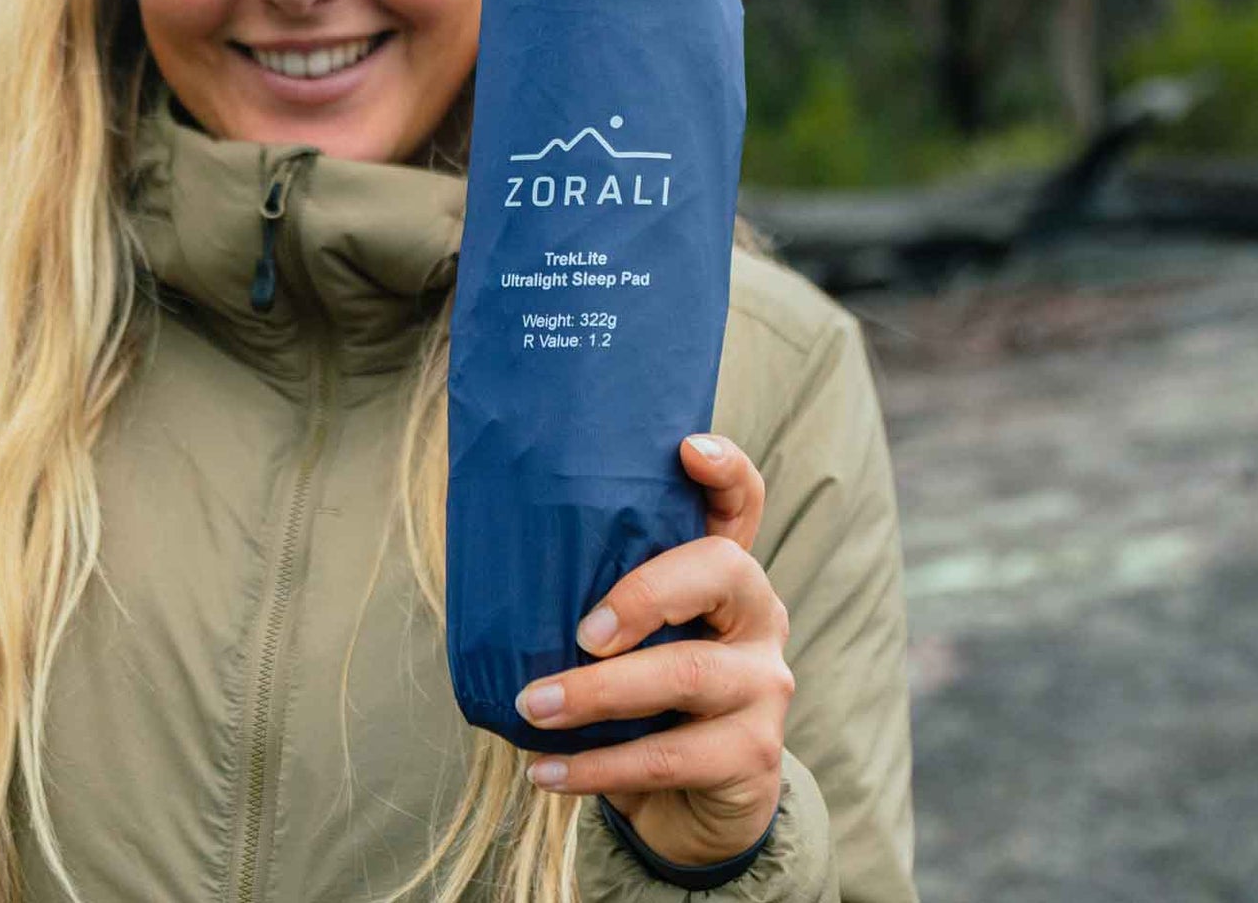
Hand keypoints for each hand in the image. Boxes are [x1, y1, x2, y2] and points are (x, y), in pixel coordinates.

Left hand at [515, 433, 793, 866]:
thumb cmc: (640, 704)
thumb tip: (493, 562)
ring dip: (597, 692)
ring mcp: (764, 684)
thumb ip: (591, 598)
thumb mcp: (622, 642)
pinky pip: (668, 756)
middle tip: (581, 630)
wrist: (687, 809)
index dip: (725, 469)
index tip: (687, 448)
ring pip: (687, 672)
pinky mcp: (752, 755)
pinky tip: (543, 772)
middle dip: (644, 592)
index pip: (740, 503)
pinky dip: (595, 767)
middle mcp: (758, 616)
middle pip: (721, 569)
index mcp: (725, 575)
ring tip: (531, 706)